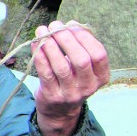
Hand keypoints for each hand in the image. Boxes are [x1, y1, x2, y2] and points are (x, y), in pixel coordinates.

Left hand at [31, 20, 108, 135]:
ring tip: (42, 31)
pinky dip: (39, 56)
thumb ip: (79, 48)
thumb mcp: (82, 68)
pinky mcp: (51, 95)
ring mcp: (70, 93)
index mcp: (101, 77)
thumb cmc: (71, 80)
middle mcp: (88, 87)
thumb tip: (68, 25)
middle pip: (81, 60)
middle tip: (54, 26)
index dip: (85, 37)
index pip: (98, 54)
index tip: (71, 25)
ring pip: (61, 66)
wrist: (58, 111)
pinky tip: (35, 44)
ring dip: (50, 45)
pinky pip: (45, 73)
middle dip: (66, 39)